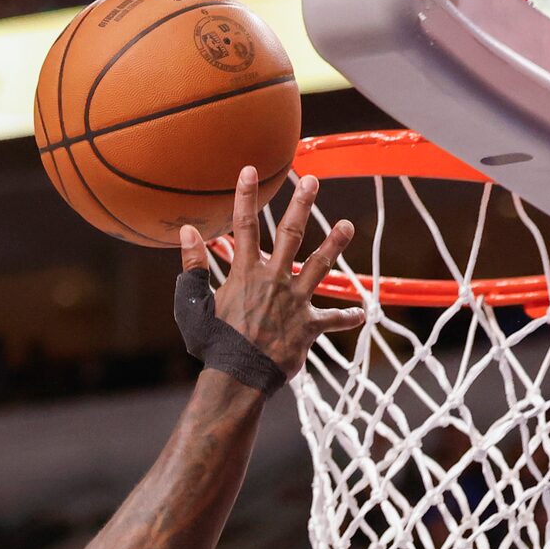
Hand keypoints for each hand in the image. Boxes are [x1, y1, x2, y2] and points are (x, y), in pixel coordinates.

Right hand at [180, 167, 360, 376]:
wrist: (237, 377)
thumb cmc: (212, 345)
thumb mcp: (192, 306)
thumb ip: (192, 268)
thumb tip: (187, 233)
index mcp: (245, 274)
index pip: (244, 227)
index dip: (246, 197)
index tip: (251, 171)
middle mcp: (273, 280)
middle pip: (290, 234)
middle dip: (301, 205)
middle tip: (312, 181)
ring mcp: (294, 302)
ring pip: (320, 266)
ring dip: (335, 244)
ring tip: (348, 226)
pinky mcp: (308, 327)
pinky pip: (331, 321)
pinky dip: (346, 318)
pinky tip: (361, 314)